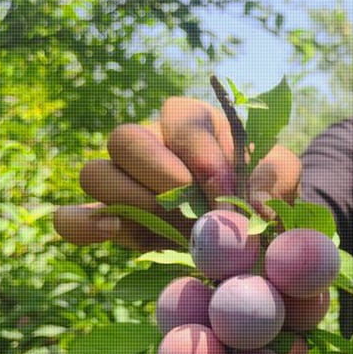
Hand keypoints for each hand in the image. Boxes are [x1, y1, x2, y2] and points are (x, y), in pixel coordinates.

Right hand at [53, 97, 301, 249]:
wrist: (251, 225)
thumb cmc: (264, 189)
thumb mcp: (281, 177)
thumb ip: (271, 185)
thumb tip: (249, 213)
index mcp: (191, 121)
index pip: (181, 121)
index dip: (202, 158)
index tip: (226, 196)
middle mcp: (149, 142)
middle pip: (125, 138)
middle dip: (160, 177)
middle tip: (193, 211)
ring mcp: (122, 180)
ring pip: (95, 173)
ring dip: (131, 204)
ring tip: (172, 229)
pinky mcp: (108, 218)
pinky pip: (71, 216)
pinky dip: (85, 226)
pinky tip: (116, 233)